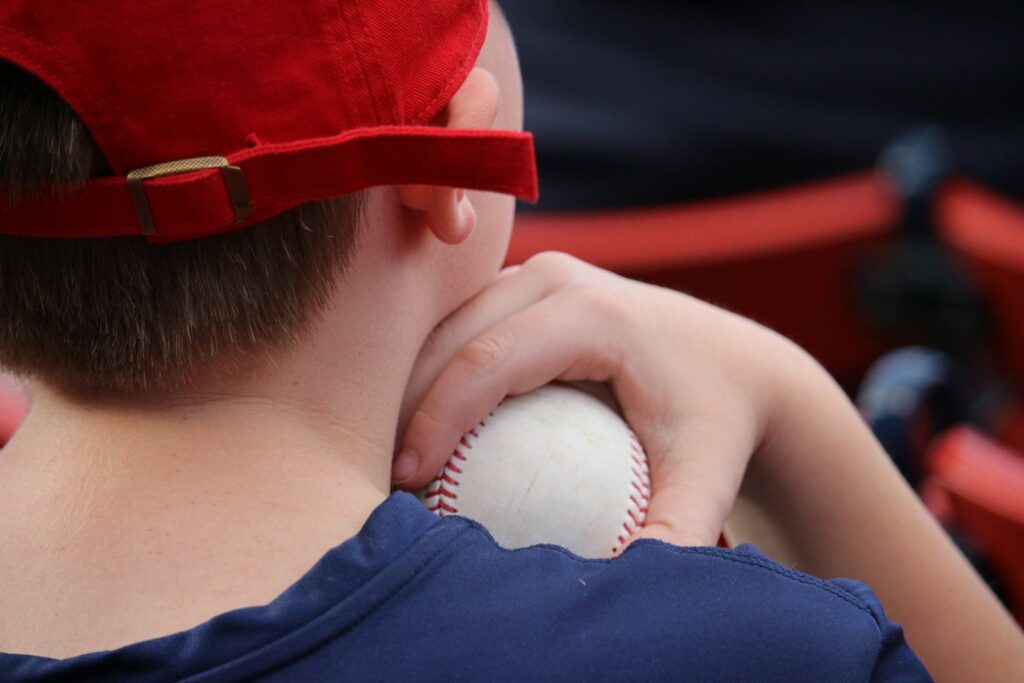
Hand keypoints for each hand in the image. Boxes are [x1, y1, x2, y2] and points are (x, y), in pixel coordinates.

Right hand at [393, 252, 811, 546]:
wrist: (736, 364)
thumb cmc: (715, 423)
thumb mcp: (705, 480)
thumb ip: (673, 535)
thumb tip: (620, 591)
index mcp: (592, 310)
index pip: (487, 360)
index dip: (435, 419)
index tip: (407, 483)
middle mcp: (558, 276)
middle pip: (452, 336)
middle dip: (406, 405)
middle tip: (386, 481)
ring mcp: (539, 273)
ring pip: (446, 324)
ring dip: (412, 387)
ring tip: (400, 459)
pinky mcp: (527, 285)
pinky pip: (463, 325)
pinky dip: (436, 372)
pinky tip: (428, 432)